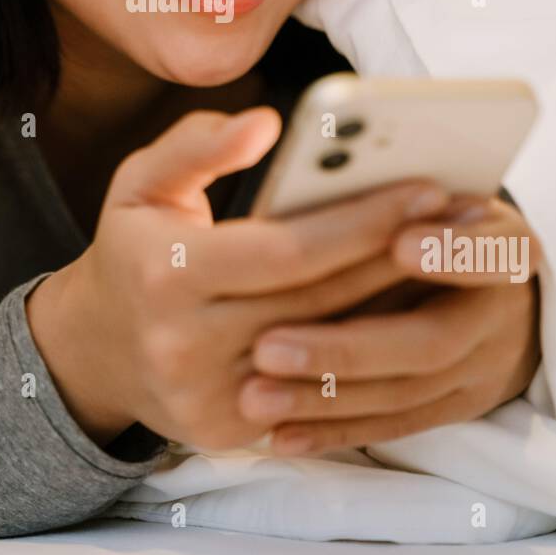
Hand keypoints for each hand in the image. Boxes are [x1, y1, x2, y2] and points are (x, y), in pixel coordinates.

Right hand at [26, 106, 450, 450]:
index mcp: (167, 274)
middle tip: (461, 219)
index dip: (364, 221)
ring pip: (329, 352)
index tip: (427, 189)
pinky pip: (317, 392)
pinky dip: (367, 354)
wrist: (94, 350)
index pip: (289, 251)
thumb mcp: (142, 183)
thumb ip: (196, 144)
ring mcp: (210, 397)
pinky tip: (408, 313)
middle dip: (399, 257)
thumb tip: (266, 122)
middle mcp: (185, 345)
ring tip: (451, 261)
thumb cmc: (133, 251)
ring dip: (397, 306)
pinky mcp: (231, 432)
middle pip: (321, 302)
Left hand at [241, 197, 542, 453]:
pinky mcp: (455, 407)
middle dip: (345, 347)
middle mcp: (505, 310)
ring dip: (324, 398)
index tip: (398, 242)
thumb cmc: (430, 209)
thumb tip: (262, 131)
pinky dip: (334, 431)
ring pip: (401, 394)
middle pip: (430, 342)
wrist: (495, 286)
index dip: (449, 250)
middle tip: (267, 345)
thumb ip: (372, 175)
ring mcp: (483, 368)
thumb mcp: (425, 175)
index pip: (493, 250)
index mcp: (505, 239)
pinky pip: (392, 427)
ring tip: (253, 393)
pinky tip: (279, 436)